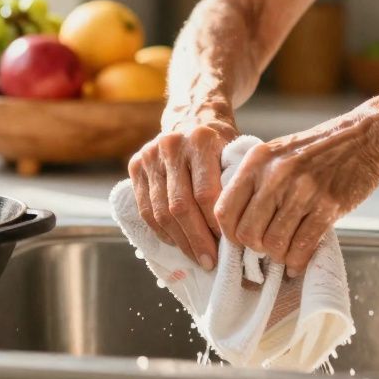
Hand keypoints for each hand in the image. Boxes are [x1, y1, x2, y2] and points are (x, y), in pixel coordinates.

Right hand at [127, 120, 236, 269]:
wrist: (194, 116)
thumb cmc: (222, 143)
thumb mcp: (236, 154)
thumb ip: (237, 185)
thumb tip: (243, 233)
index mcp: (200, 140)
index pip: (206, 194)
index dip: (215, 225)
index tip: (228, 245)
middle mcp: (171, 144)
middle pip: (180, 206)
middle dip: (196, 239)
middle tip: (210, 262)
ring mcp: (149, 155)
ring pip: (160, 211)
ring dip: (179, 241)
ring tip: (196, 258)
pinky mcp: (135, 165)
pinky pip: (146, 209)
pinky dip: (162, 231)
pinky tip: (178, 243)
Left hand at [214, 114, 378, 277]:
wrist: (366, 137)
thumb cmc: (320, 148)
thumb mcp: (278, 152)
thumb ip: (256, 180)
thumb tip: (235, 221)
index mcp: (257, 160)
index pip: (224, 209)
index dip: (229, 233)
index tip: (240, 240)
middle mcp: (276, 175)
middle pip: (247, 232)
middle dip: (255, 248)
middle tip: (266, 247)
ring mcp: (302, 191)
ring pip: (274, 243)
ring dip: (278, 256)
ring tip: (285, 252)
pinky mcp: (328, 206)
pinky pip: (302, 247)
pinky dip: (297, 261)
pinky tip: (298, 262)